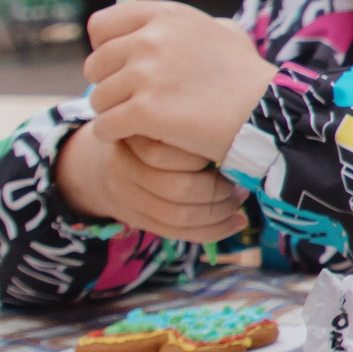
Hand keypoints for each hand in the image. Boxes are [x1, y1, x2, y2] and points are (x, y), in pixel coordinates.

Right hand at [53, 123, 249, 243]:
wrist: (112, 159)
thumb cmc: (154, 132)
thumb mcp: (164, 118)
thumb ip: (186, 125)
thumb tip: (232, 130)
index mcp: (131, 135)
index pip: (167, 154)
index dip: (203, 157)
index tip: (228, 150)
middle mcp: (121, 167)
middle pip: (178, 188)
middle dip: (219, 189)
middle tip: (240, 183)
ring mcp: (124, 197)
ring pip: (179, 216)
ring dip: (220, 212)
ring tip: (240, 198)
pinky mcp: (135, 219)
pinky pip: (178, 233)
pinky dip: (214, 230)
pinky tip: (238, 221)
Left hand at [82, 1, 276, 163]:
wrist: (269, 113)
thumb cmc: (250, 77)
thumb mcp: (227, 34)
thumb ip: (195, 26)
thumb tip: (174, 28)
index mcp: (166, 16)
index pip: (102, 26)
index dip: (105, 49)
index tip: (122, 67)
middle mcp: (151, 39)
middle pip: (96, 65)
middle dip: (109, 85)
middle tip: (131, 101)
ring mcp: (146, 75)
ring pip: (98, 98)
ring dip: (113, 113)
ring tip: (137, 123)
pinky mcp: (145, 111)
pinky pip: (104, 126)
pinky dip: (114, 136)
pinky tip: (135, 139)